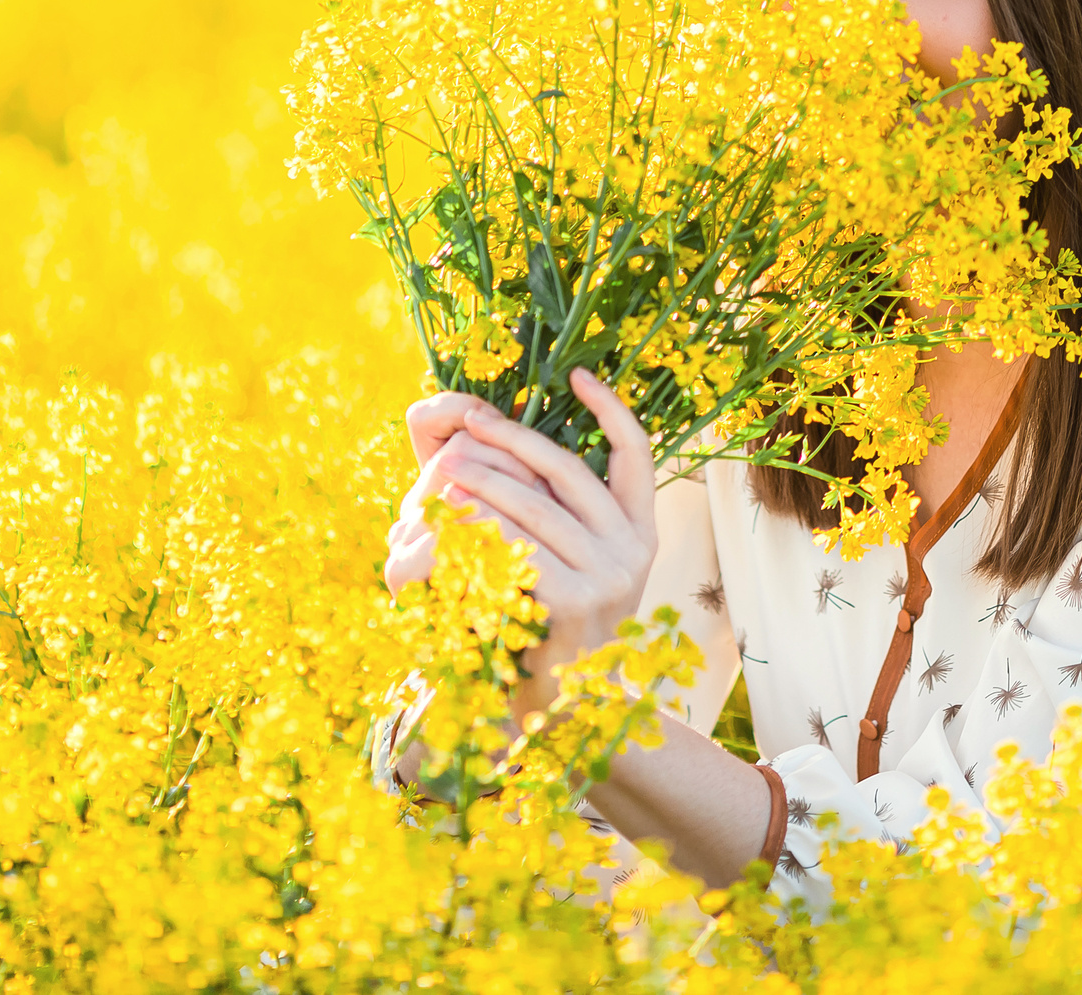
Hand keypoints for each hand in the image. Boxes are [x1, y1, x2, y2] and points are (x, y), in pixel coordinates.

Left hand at [385, 371, 658, 727]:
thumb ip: (555, 516)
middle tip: (465, 426)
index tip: (579, 373)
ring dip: (481, 484)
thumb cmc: (553, 626)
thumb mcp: (571, 566)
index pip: (637, 453)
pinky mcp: (576, 601)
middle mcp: (635, 548)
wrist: (561, 708)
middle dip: (511, 440)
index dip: (610, 409)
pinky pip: (518, 549)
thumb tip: (517, 449)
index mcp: (640, 529)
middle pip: (567, 471)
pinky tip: (448, 522)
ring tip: (442, 470)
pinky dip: (477, 532)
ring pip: (534, 508)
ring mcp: (611, 575)